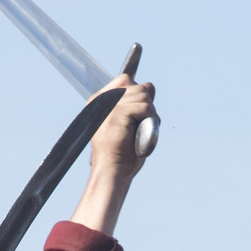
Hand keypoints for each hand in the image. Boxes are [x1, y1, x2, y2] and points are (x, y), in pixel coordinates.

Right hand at [68, 75, 154, 236]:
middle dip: (147, 106)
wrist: (112, 171)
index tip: (139, 114)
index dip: (138, 93)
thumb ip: (137, 103)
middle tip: (142, 126)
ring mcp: (109, 106)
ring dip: (150, 114)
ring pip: (143, 95)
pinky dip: (150, 120)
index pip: (125, 79)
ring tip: (143, 132)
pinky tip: (144, 133)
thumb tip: (150, 85)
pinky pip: (144, 107)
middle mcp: (102, 100)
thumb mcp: (131, 123)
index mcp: (100, 101)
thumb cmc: (122, 153)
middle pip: (137, 86)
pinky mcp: (117, 113)